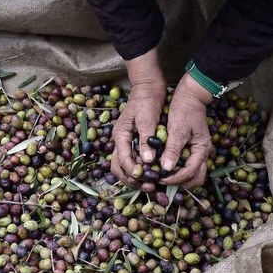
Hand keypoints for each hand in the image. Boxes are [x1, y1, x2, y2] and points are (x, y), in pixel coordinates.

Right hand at [111, 50, 166, 184]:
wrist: (149, 86)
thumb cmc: (147, 100)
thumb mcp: (147, 119)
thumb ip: (146, 140)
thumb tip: (147, 160)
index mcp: (120, 135)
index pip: (122, 160)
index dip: (133, 172)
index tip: (147, 179)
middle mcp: (120, 140)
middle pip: (118, 167)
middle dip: (131, 179)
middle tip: (148, 186)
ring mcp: (126, 141)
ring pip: (124, 166)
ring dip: (135, 178)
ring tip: (151, 184)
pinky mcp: (134, 141)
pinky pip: (133, 161)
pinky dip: (141, 170)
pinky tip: (153, 174)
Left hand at [159, 74, 212, 187]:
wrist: (190, 94)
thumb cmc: (184, 109)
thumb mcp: (177, 129)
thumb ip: (173, 149)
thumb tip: (166, 169)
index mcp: (201, 149)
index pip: (190, 173)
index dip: (174, 178)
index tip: (159, 178)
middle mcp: (202, 153)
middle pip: (195, 178)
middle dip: (179, 182)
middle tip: (161, 180)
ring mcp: (198, 151)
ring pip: (192, 173)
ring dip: (179, 177)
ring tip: (161, 175)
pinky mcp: (192, 148)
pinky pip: (187, 165)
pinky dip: (177, 169)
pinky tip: (164, 165)